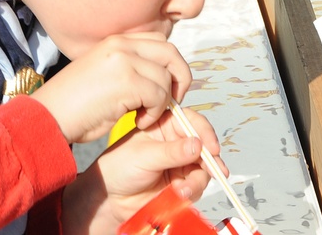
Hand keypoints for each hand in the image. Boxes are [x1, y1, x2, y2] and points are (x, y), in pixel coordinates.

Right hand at [31, 32, 192, 143]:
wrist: (47, 118)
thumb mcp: (103, 75)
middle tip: (173, 102)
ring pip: (165, 78)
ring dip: (162, 103)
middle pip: (170, 53)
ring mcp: (124, 61)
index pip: (159, 40)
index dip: (170, 63)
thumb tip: (159, 73)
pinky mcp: (126, 81)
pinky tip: (139, 122)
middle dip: (180, 78)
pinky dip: (155, 113)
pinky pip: (158, 96)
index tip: (167, 86)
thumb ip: (128, 66)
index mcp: (115, 41)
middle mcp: (121, 45)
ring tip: (145, 117)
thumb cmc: (74, 106)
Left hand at [61, 107, 223, 234]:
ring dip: (199, 179)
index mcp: (165, 125)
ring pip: (204, 167)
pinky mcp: (182, 183)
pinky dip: (193, 191)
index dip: (205, 133)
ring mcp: (181, 163)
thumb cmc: (118, 169)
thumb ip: (171, 152)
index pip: (192, 122)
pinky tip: (180, 194)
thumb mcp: (143, 156)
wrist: (110, 199)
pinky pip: (197, 185)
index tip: (211, 147)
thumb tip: (197, 145)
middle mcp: (177, 142)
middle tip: (212, 169)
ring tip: (183, 189)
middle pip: (204, 145)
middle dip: (209, 159)